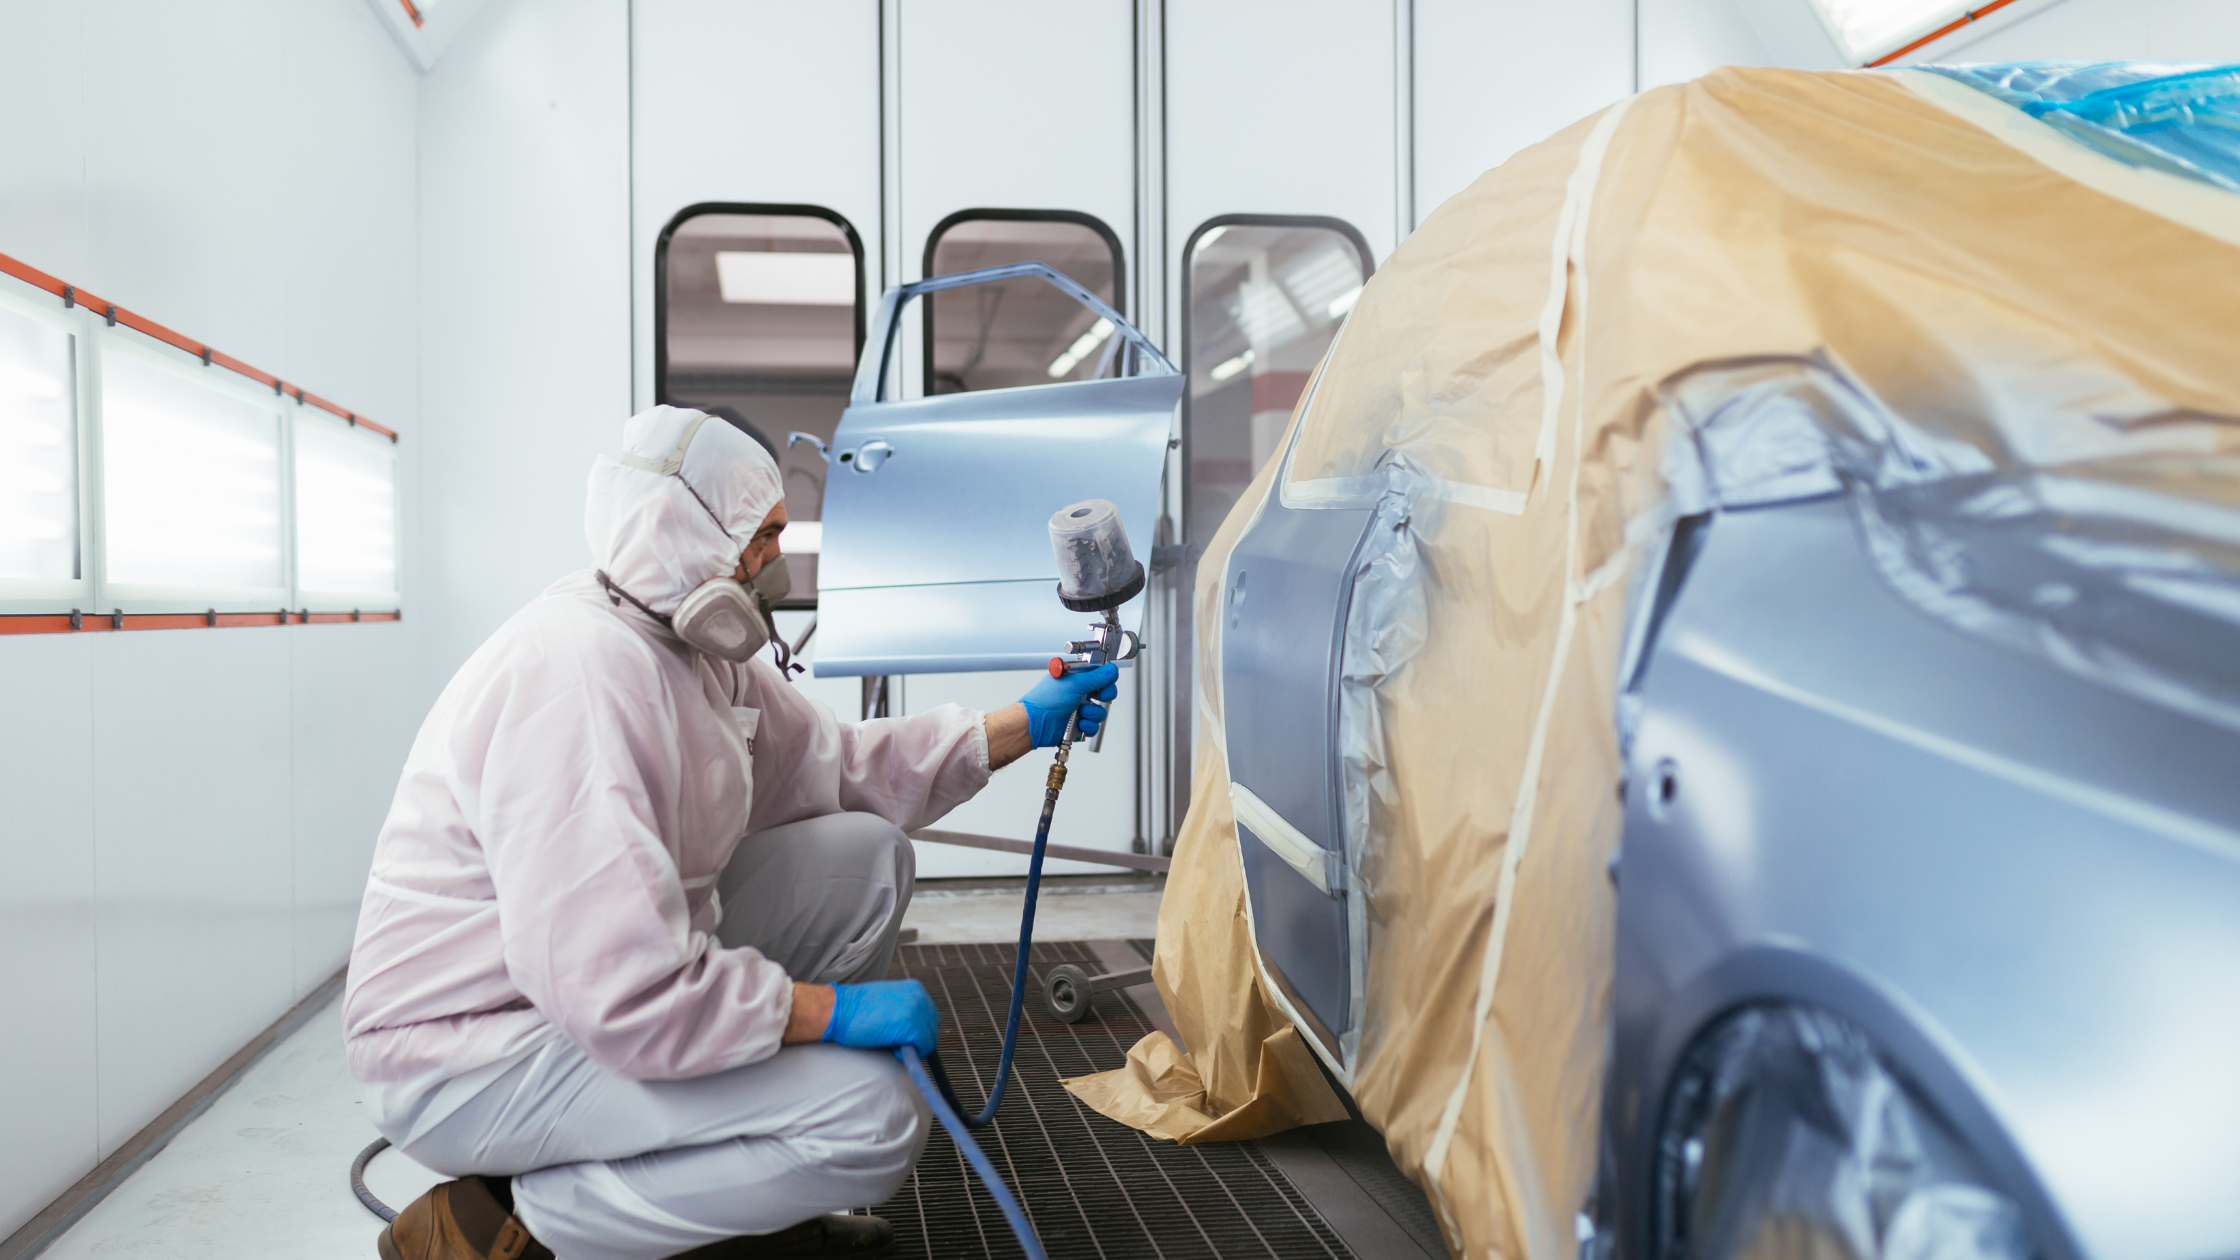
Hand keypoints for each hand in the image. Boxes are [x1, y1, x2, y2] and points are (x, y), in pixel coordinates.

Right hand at [821, 979, 939, 1056]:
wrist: (838, 1009)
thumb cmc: (855, 1009)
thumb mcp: (888, 1002)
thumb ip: (904, 1011)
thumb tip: (915, 1033)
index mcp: (915, 989)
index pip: (930, 1016)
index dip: (920, 1031)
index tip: (908, 1040)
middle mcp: (919, 997)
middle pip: (933, 1028)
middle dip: (919, 1040)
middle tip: (899, 1046)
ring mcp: (917, 1011)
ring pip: (929, 1039)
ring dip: (913, 1047)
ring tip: (892, 1046)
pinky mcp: (911, 1027)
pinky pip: (922, 1048)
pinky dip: (910, 1054)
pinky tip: (892, 1049)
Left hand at [1019, 663, 1118, 747]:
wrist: (1035, 723)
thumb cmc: (1045, 700)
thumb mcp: (1074, 683)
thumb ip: (1096, 677)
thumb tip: (1111, 670)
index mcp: (1077, 678)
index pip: (1100, 674)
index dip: (1106, 678)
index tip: (1106, 682)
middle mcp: (1079, 692)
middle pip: (1104, 692)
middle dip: (1104, 696)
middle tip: (1100, 696)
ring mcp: (1079, 708)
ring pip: (1100, 710)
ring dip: (1093, 713)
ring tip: (1081, 712)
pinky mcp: (1079, 724)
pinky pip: (1094, 726)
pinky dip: (1089, 726)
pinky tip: (1080, 724)